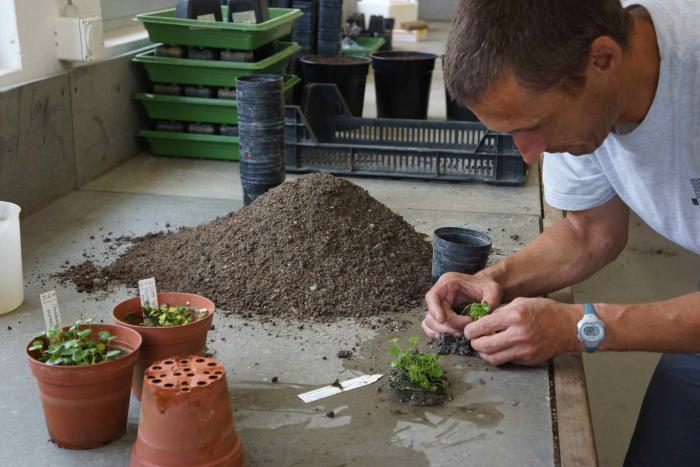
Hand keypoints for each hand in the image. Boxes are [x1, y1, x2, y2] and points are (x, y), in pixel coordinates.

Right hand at [422, 272, 502, 338]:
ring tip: (463, 332)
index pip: (432, 296)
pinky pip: (431, 327)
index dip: (434, 309)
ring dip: (445, 331)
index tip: (443, 320)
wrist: (485, 290)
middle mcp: (440, 294)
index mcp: (448, 283)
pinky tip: (452, 335)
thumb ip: (491, 300)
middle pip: (431, 314)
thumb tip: (484, 316)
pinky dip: (438, 334)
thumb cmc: (487, 287)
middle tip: (466, 328)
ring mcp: (438, 306)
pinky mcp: (439, 316)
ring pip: (430, 323)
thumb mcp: (493, 289)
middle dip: (448, 325)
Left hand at [464, 297, 580, 365]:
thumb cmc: (545, 311)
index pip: (482, 326)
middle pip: (484, 346)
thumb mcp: (521, 302)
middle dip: (474, 343)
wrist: (569, 326)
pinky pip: (507, 361)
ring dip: (483, 353)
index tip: (468, 330)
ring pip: (493, 358)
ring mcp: (524, 349)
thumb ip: (500, 311)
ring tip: (484, 346)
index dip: (470, 330)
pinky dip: (499, 356)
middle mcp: (518, 334)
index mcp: (515, 316)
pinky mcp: (529, 360)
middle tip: (473, 340)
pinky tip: (499, 349)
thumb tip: (481, 319)